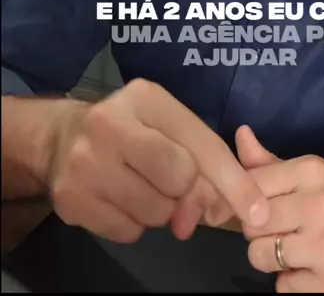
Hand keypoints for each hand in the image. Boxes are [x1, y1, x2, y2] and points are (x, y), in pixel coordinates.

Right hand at [46, 80, 268, 242]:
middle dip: (187, 192)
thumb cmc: (130, 127)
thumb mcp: (167, 125)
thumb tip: (220, 210)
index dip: (234, 182)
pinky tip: (122, 200)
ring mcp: (86, 163)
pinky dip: (135, 224)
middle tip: (176, 188)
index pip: (201, 145)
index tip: (257, 211)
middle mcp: (111, 123)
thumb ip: (202, 159)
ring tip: (143, 187)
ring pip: (156, 212)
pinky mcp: (70, 199)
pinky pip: (128, 231)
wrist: (61, 137)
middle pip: (180, 179)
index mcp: (145, 97)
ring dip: (162, 211)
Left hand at [234, 126, 323, 292]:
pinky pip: (283, 287)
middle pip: (252, 223)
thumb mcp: (321, 173)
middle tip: (282, 231)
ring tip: (296, 251)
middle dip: (259, 231)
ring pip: (260, 256)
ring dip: (272, 259)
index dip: (247, 199)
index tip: (260, 207)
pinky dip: (293, 282)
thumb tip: (240, 135)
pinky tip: (313, 271)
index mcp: (313, 171)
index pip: (251, 183)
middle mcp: (318, 205)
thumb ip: (274, 163)